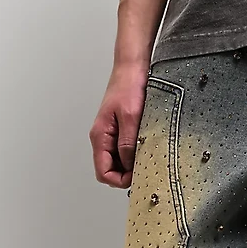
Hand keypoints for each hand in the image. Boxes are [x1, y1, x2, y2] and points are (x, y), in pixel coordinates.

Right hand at [89, 62, 149, 188]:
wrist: (132, 67)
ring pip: (118, 162)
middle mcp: (103, 138)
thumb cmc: (129, 86)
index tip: (136, 176)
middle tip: (144, 168)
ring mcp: (112, 134)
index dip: (119, 180)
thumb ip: (128, 143)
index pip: (103, 172)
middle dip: (126, 175)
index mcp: (100, 136)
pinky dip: (135, 154)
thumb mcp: (130, 117)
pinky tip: (145, 148)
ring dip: (131, 164)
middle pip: (110, 170)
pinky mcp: (121, 130)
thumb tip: (129, 166)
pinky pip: (125, 151)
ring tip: (146, 157)